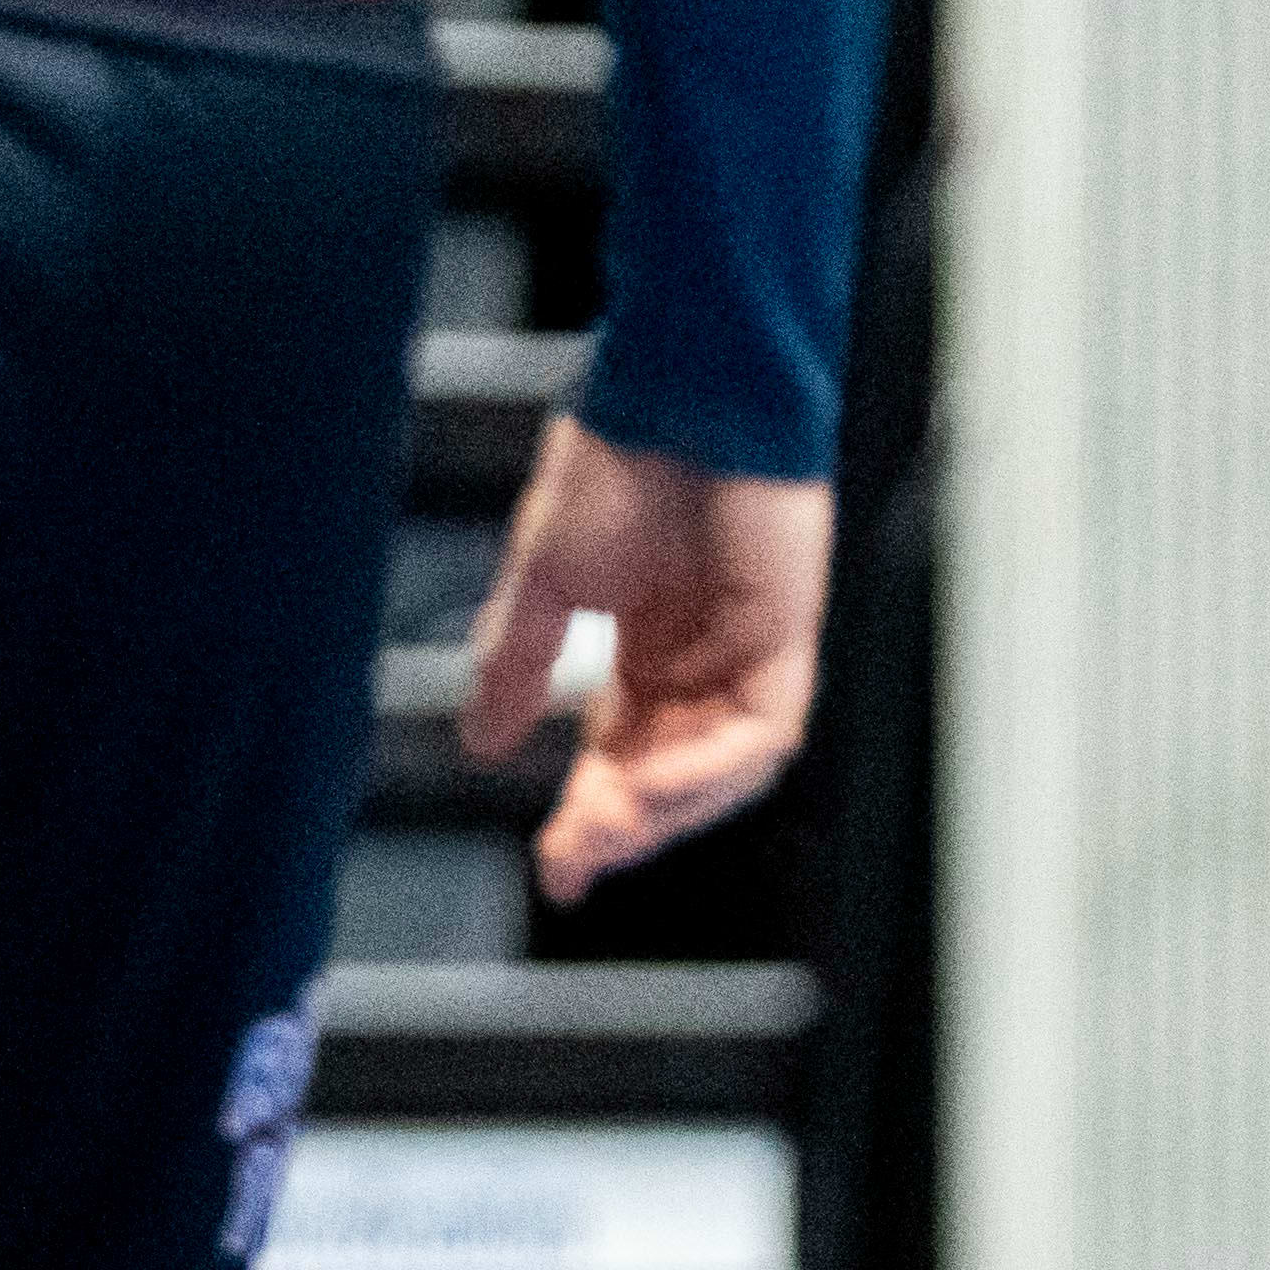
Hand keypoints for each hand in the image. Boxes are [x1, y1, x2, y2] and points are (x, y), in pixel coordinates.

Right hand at [459, 413, 838, 902]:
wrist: (671, 398)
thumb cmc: (618, 463)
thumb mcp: (546, 583)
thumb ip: (518, 665)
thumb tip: (483, 744)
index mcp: (647, 654)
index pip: (622, 760)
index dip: (590, 820)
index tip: (556, 871)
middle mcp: (702, 665)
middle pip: (670, 778)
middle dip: (621, 827)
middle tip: (573, 861)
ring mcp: (749, 655)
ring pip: (723, 772)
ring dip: (665, 810)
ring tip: (605, 833)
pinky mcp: (787, 639)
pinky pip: (762, 733)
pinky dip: (711, 768)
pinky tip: (655, 786)